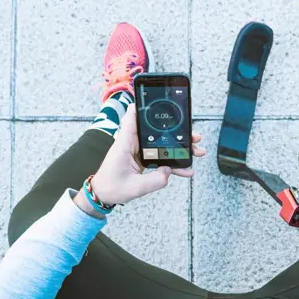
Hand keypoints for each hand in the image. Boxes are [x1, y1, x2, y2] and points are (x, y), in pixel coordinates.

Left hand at [77, 104, 204, 213]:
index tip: (161, 102)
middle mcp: (133, 143)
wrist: (102, 195)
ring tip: (196, 151)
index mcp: (125, 143)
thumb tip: (169, 172)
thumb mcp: (135, 187)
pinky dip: (173, 162)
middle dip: (177, 132)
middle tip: (194, 136)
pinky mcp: (143, 159)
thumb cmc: (111, 188)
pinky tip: (185, 169)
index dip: (145, 106)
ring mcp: (139, 151)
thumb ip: (155, 180)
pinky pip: (161, 157)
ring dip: (179, 147)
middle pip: (157, 131)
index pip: (133, 117)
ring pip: (162, 144)